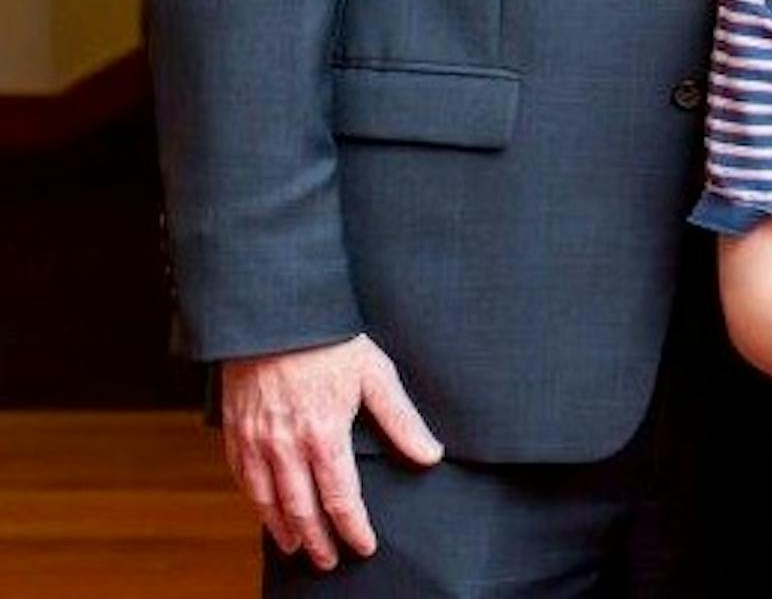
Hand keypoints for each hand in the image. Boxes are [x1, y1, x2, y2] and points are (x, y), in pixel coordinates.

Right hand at [220, 335, 442, 569]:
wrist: (276, 315)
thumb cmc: (331, 341)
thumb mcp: (375, 374)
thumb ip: (401, 420)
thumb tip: (430, 456)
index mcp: (324, 434)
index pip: (340, 498)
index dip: (353, 528)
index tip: (364, 547)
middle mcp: (286, 446)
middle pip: (302, 510)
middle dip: (318, 541)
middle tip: (329, 562)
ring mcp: (256, 441)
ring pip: (267, 501)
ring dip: (284, 530)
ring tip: (298, 548)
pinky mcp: (235, 431)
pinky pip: (242, 478)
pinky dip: (255, 503)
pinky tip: (265, 512)